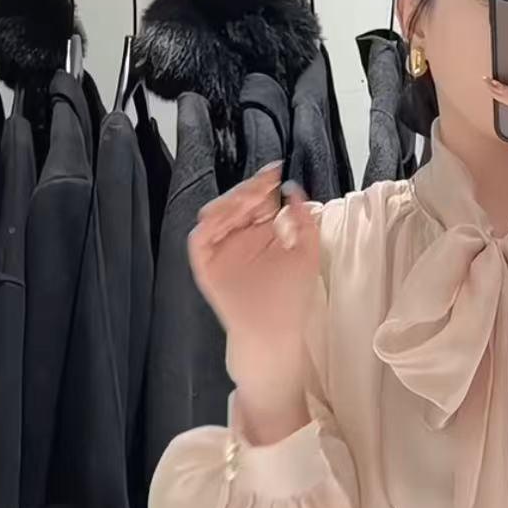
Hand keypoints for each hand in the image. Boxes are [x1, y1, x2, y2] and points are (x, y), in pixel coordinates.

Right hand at [188, 163, 320, 438]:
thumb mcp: (307, 256)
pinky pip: (200, 239)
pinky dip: (210, 225)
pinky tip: (228, 216)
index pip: (258, 200)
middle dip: (248, 189)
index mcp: (261, 233)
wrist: (273, 336)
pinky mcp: (206, 266)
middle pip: (235, 203)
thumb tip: (294, 190)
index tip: (276, 171)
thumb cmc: (291, 300)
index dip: (264, 184)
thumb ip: (305, 223)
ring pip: (214, 215)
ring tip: (250, 199)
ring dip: (229, 202)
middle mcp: (238, 238)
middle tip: (263, 183)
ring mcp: (220, 251)